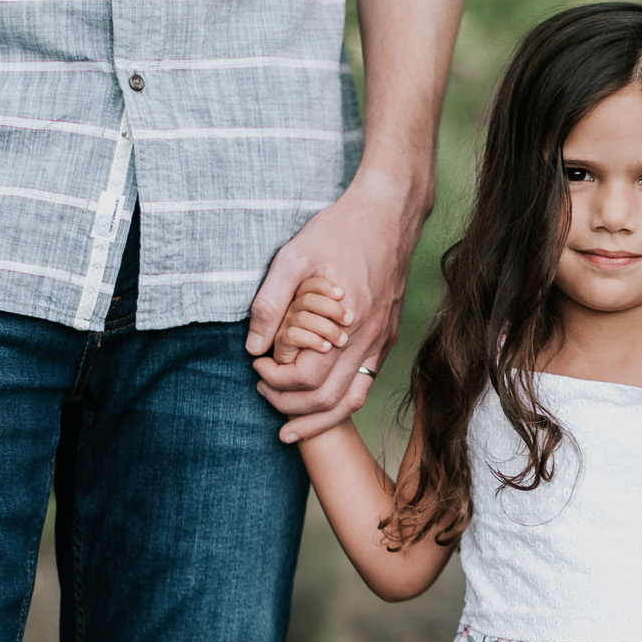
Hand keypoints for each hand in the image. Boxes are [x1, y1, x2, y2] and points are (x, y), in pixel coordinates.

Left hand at [247, 170, 420, 441]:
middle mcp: (368, 339)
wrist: (388, 215)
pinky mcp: (386, 338)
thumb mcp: (292, 257)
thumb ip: (270, 304)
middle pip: (327, 400)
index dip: (275, 381)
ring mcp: (381, 341)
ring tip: (290, 426)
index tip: (257, 366)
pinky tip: (320, 404)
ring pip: (351, 401)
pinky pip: (365, 384)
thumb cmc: (338, 231)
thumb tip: (252, 346)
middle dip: (289, 407)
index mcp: (344, 322)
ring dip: (318, 420)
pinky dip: (340, 402)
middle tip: (263, 393)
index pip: (306, 378)